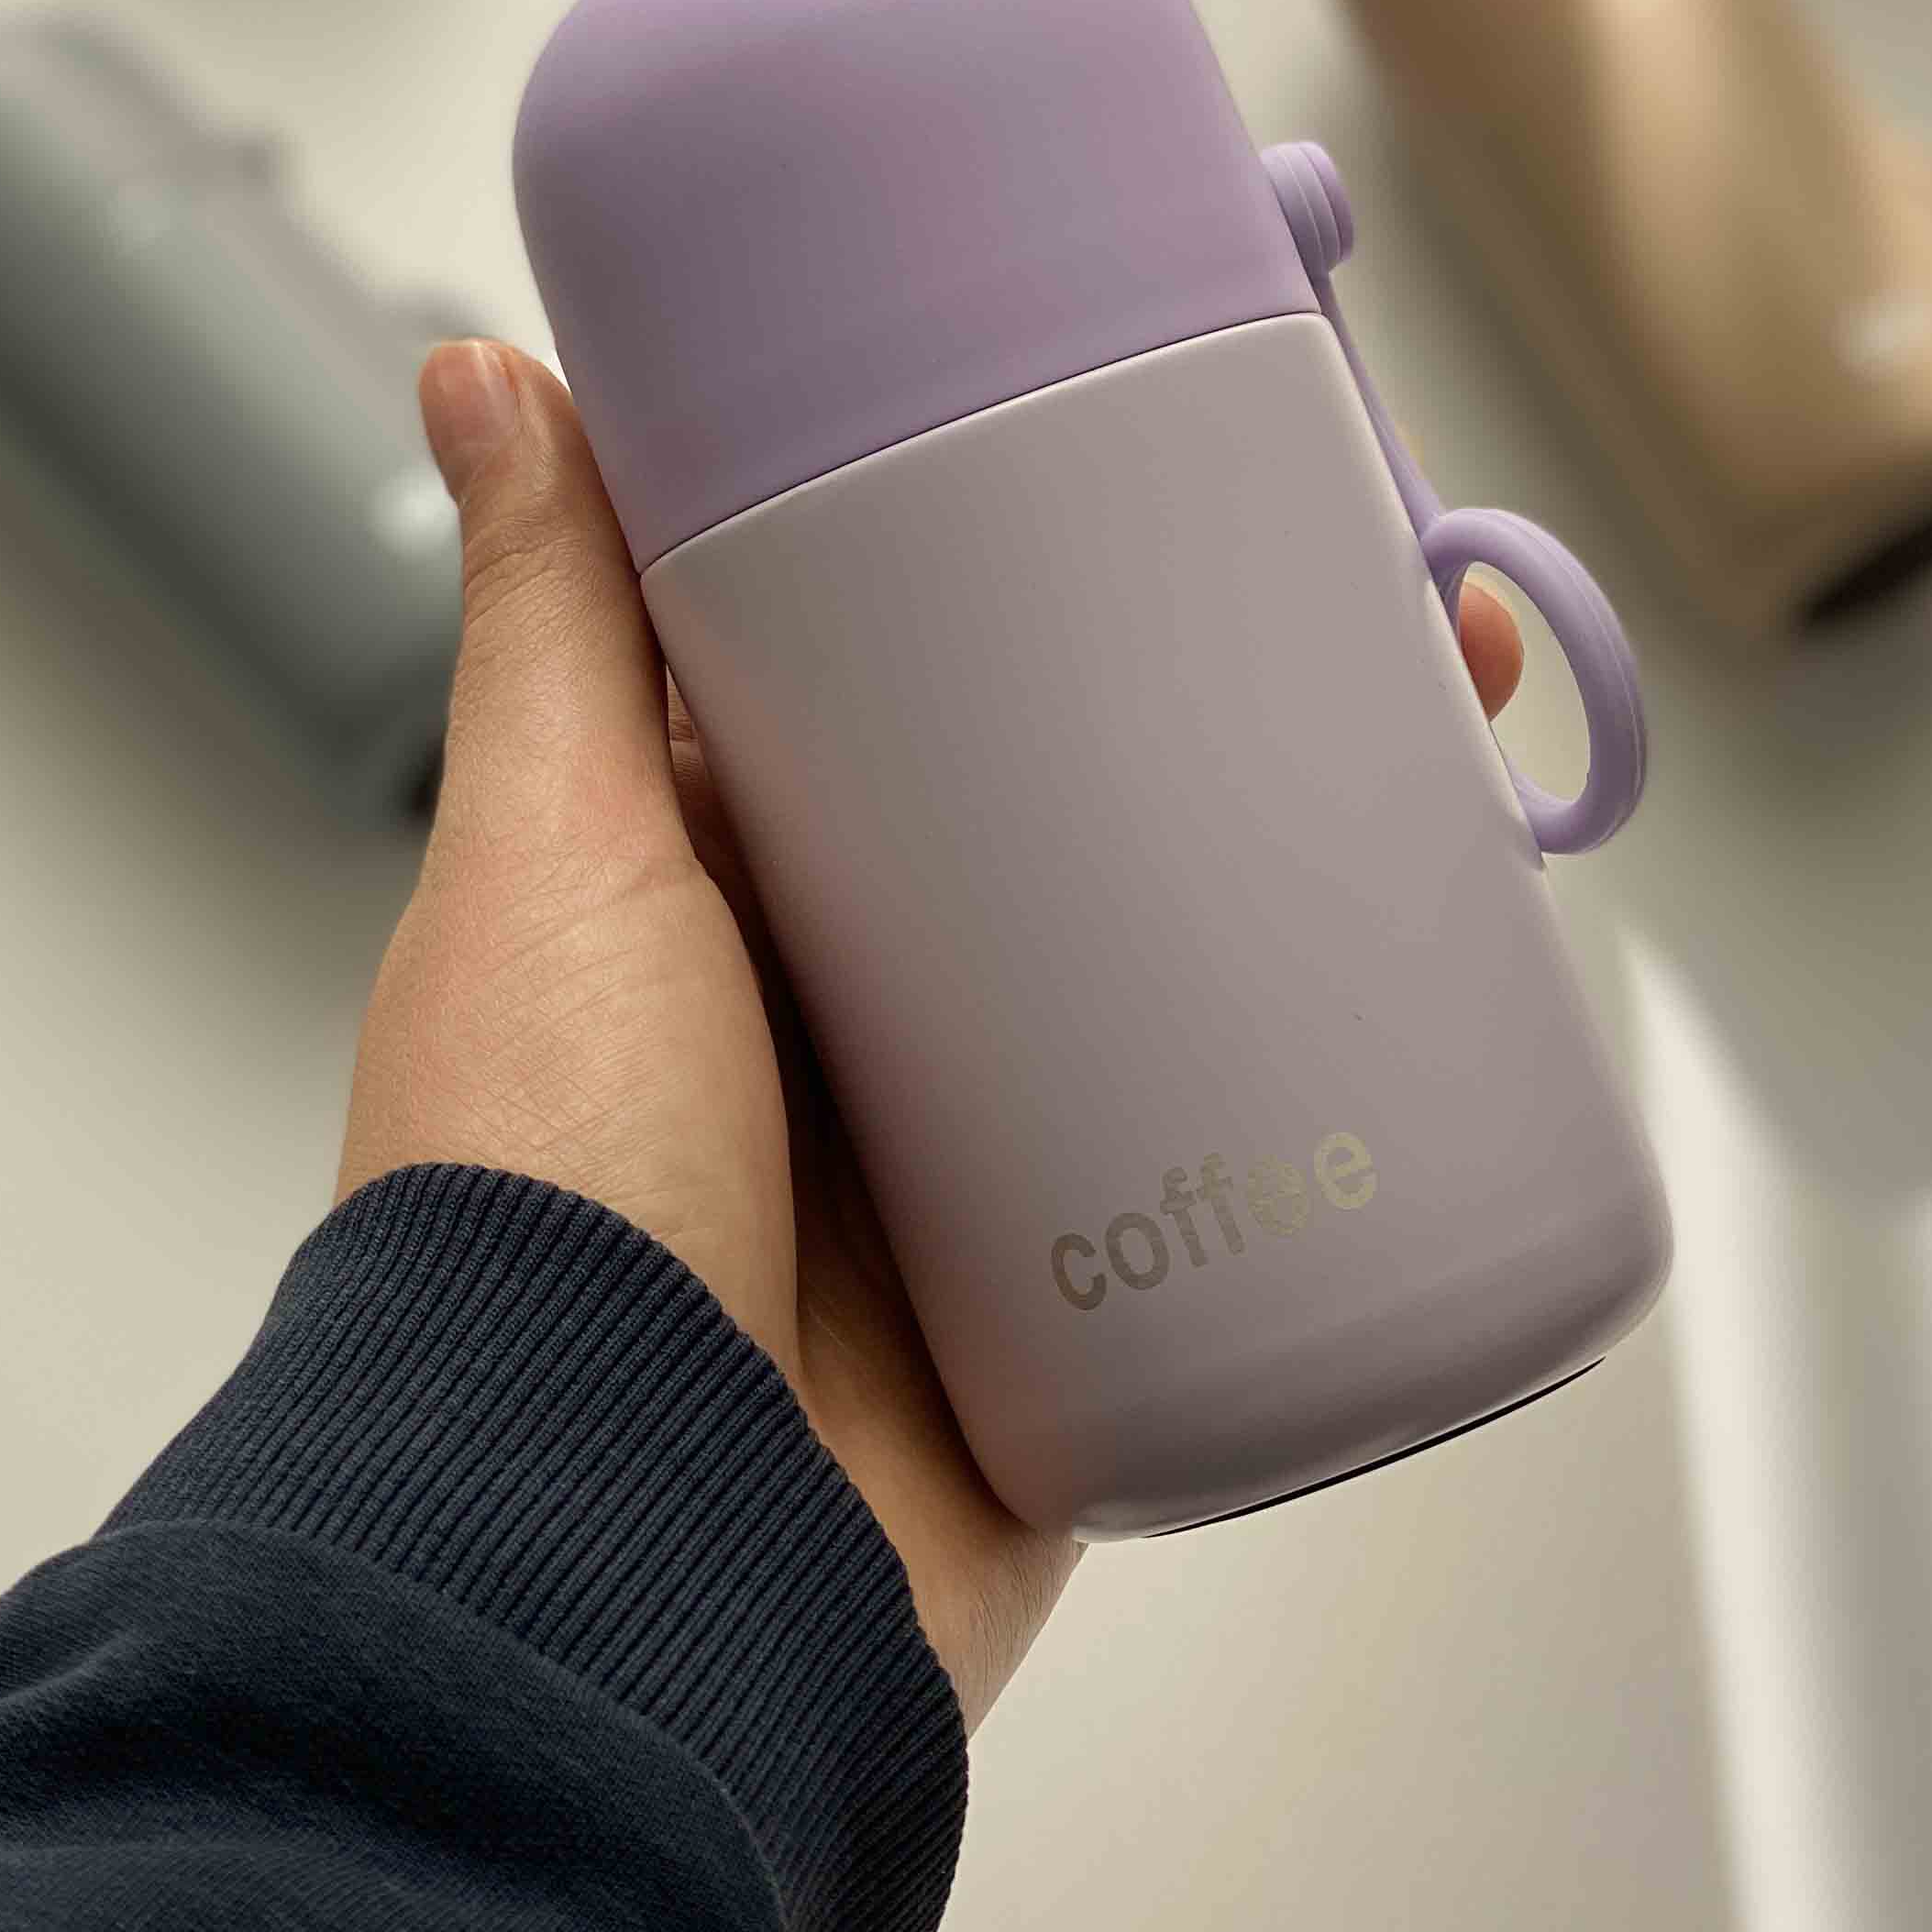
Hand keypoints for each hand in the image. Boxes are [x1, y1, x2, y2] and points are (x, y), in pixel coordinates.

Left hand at [340, 342, 1526, 1730]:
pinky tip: (1448, 965)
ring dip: (1306, 857)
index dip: (1019, 553)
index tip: (1151, 430)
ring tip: (1453, 720)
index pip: (894, 672)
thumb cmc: (535, 1195)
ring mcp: (973, 1161)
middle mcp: (848, 1014)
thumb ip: (549, 625)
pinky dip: (1332, 1073)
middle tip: (1377, 569)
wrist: (618, 1564)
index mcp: (725, 893)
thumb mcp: (553, 854)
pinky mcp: (1083, 1303)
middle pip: (1062, 808)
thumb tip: (477, 367)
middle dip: (1212, 689)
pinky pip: (1230, 1161)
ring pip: (1168, 967)